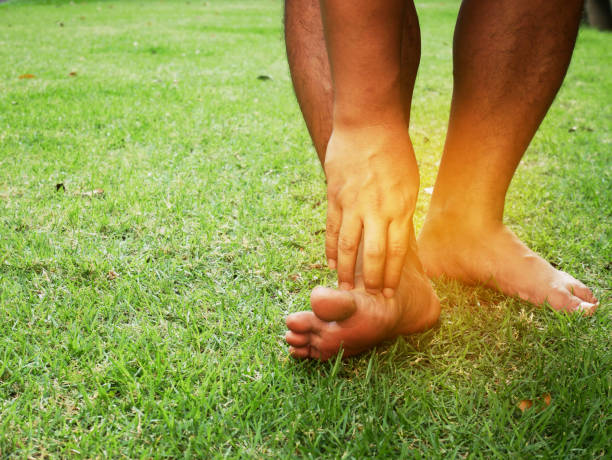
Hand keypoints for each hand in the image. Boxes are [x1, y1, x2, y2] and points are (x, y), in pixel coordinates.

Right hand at [324, 122, 418, 296]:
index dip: (392, 276)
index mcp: (399, 207)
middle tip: (369, 299)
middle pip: (372, 255)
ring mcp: (352, 204)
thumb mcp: (408, 183)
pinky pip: (331, 229)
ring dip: (346, 271)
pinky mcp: (334, 196)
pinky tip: (329, 263)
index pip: (396, 252)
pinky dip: (329, 249)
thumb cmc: (394, 151)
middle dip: (371, 281)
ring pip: (347, 246)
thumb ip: (401, 212)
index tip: (389, 293)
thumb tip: (396, 239)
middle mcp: (376, 210)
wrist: (368, 123)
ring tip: (345, 290)